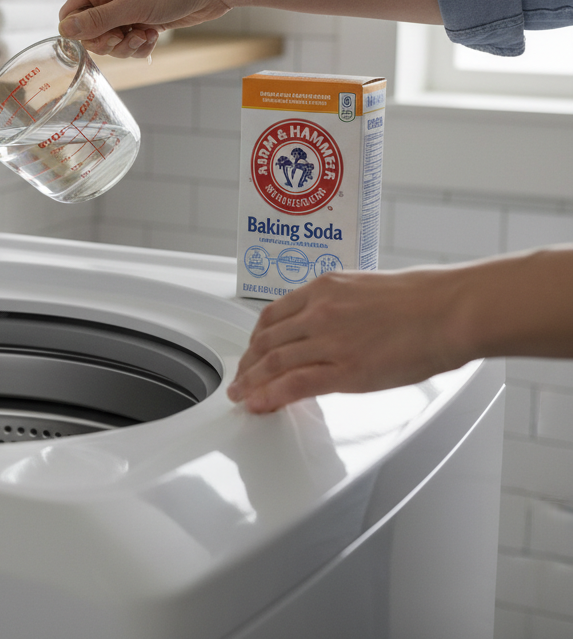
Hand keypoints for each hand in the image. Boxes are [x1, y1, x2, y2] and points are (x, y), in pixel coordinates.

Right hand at [58, 0, 234, 57]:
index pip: (71, 12)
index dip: (79, 31)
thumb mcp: (131, 6)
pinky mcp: (145, 20)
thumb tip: (64, 30)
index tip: (98, 39)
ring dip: (126, 46)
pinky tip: (153, 37)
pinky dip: (140, 45)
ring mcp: (129, 8)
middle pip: (91, 31)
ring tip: (145, 36)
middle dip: (107, 42)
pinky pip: (130, 42)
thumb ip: (96, 21)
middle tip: (124, 38)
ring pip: (112, 40)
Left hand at [227, 268, 468, 412]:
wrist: (451, 310)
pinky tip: (259, 404)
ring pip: (273, 362)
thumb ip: (340, 306)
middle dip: (248, 363)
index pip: (273, 315)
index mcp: (324, 288)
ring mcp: (329, 340)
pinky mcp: (344, 369)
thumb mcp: (366, 290)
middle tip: (240, 378)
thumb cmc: (424, 299)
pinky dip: (270, 395)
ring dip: (251, 382)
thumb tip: (329, 326)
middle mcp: (319, 311)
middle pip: (267, 340)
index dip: (256, 337)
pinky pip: (294, 384)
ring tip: (242, 395)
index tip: (252, 350)